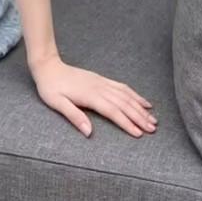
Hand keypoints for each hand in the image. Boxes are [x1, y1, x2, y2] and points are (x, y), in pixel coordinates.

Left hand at [32, 57, 157, 138]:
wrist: (48, 67)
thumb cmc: (50, 88)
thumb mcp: (57, 103)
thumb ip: (74, 116)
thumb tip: (89, 132)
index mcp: (90, 96)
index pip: (113, 111)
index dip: (126, 123)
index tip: (139, 133)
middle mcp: (99, 88)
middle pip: (124, 104)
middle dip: (139, 117)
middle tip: (153, 129)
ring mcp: (102, 82)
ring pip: (126, 95)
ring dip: (140, 107)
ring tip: (153, 118)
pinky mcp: (102, 79)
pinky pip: (122, 87)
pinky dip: (135, 95)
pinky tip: (143, 101)